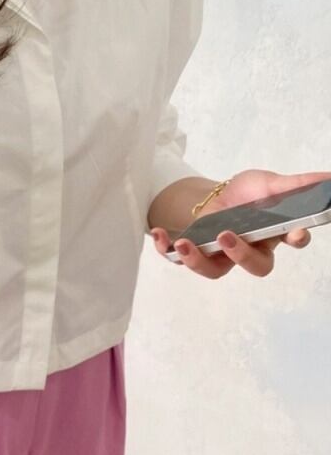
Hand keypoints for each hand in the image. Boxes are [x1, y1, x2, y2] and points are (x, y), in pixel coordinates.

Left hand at [150, 169, 330, 278]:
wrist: (214, 198)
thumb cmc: (247, 194)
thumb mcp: (269, 183)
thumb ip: (297, 185)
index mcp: (274, 233)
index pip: (291, 241)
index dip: (295, 239)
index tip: (296, 233)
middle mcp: (250, 250)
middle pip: (255, 266)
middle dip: (242, 255)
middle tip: (227, 236)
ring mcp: (221, 255)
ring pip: (215, 270)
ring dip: (198, 260)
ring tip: (186, 243)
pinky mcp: (194, 253)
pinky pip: (180, 259)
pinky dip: (166, 248)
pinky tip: (158, 233)